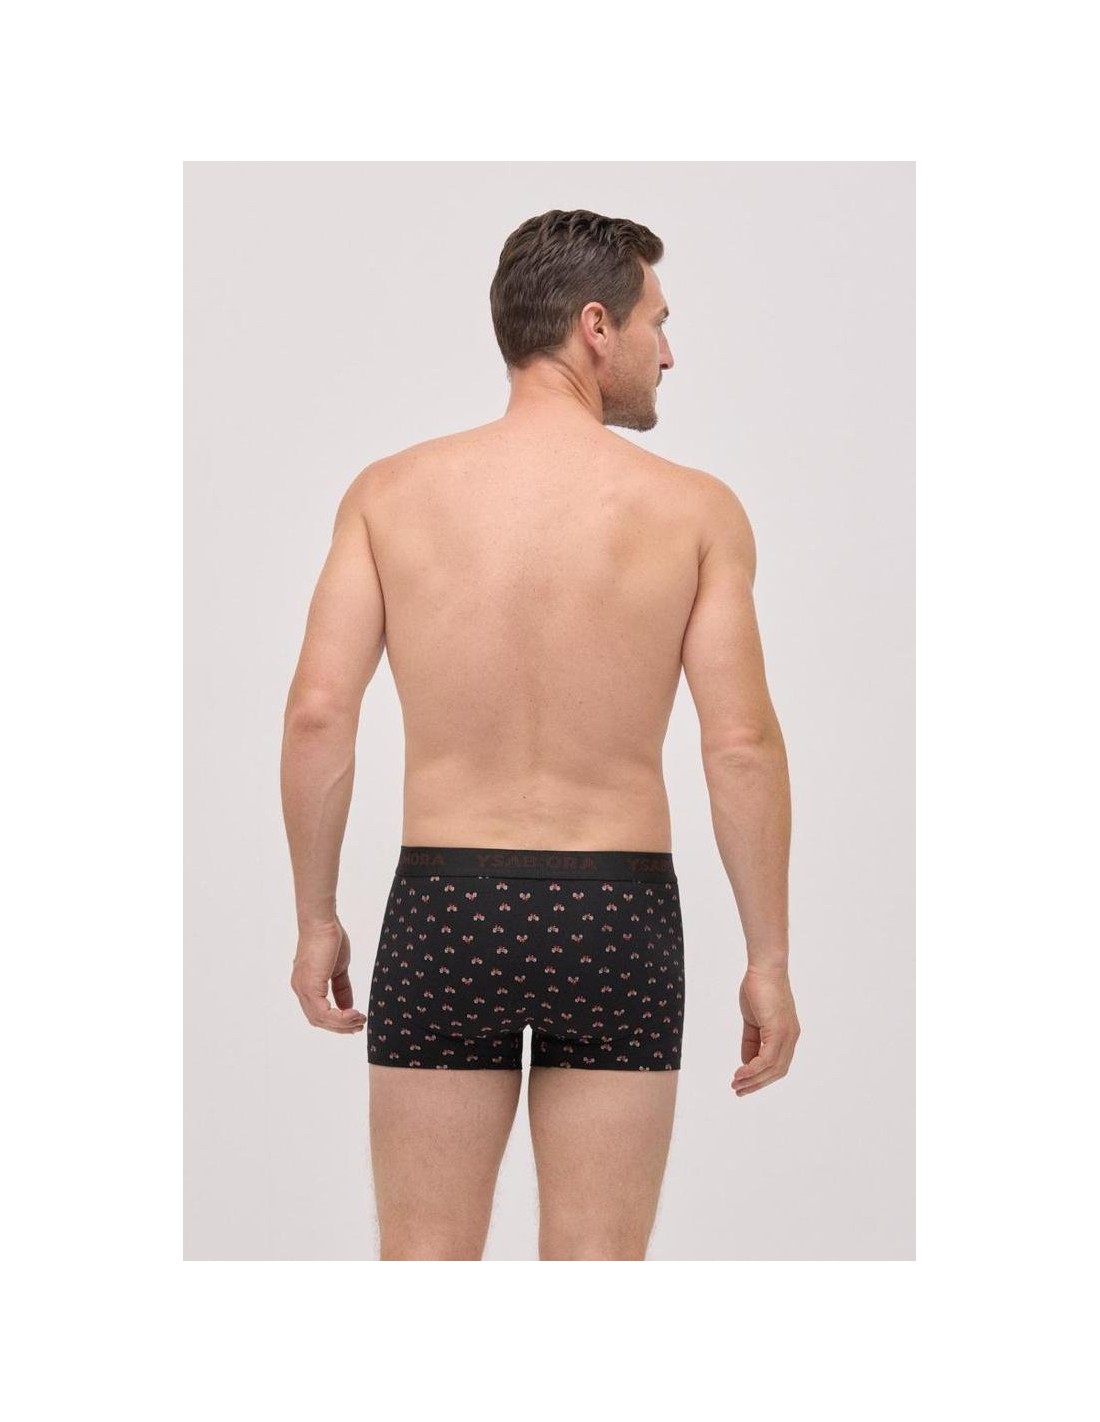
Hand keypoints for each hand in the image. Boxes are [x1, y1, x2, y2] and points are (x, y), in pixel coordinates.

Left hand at [290, 914, 366, 1033]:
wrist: (322, 923)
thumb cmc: (329, 939)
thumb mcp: (338, 969)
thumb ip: (341, 989)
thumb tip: (348, 1006)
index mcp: (306, 985)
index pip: (318, 1013)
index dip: (336, 1022)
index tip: (354, 1022)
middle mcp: (300, 990)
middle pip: (318, 1020)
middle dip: (340, 1027)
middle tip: (360, 1025)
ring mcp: (303, 989)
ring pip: (320, 1019)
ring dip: (342, 1024)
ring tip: (360, 1020)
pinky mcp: (310, 987)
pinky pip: (323, 1012)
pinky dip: (339, 1017)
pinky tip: (353, 1014)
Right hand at [732, 963, 799, 1094]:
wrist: (764, 968)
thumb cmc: (758, 988)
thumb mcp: (753, 1020)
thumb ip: (751, 1041)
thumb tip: (747, 1062)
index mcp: (787, 1035)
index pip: (777, 1065)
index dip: (762, 1078)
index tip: (744, 1084)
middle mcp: (791, 1038)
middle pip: (777, 1071)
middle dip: (757, 1084)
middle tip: (738, 1090)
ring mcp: (787, 1035)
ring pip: (773, 1068)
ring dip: (753, 1080)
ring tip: (736, 1084)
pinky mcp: (779, 1031)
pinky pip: (767, 1059)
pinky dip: (753, 1069)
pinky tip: (740, 1073)